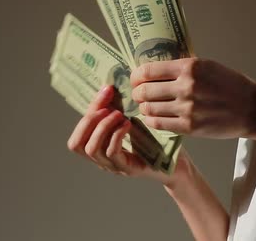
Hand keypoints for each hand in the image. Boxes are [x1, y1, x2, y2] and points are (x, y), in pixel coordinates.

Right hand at [67, 85, 195, 187]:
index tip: (106, 92)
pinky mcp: (129, 169)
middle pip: (76, 144)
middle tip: (109, 107)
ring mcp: (114, 167)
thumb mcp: (132, 122)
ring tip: (120, 115)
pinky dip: (117, 134)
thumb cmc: (155, 142)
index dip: (86, 112)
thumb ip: (117, 111)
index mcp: (99, 149)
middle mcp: (102, 161)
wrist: (178, 165)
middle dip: (89, 120)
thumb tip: (109, 86)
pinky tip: (128, 124)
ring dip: (103, 126)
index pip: (77, 136)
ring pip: (92, 149)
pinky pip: (112, 153)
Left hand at [130, 58, 255, 138]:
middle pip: (145, 91)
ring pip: (149, 109)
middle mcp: (186, 87)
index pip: (148, 71)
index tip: (134, 78)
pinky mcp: (190, 127)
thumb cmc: (228, 84)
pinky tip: (152, 118)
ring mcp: (187, 109)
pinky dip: (151, 121)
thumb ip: (180, 68)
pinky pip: (160, 124)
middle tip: (137, 93)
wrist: (251, 107)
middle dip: (137, 93)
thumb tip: (152, 70)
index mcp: (189, 67)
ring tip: (145, 106)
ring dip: (143, 108)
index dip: (136, 76)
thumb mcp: (206, 65)